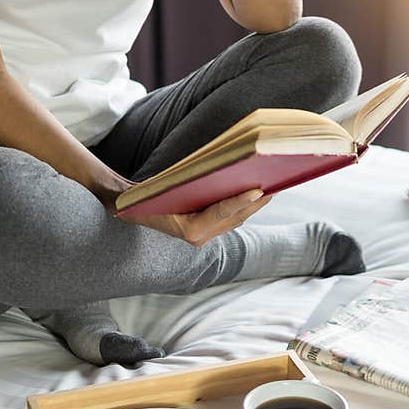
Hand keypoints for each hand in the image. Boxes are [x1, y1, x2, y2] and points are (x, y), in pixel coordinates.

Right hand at [119, 189, 271, 246]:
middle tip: (277, 183)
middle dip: (257, 201)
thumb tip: (223, 170)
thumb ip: (191, 183)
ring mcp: (203, 238)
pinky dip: (242, 207)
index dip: (242, 201)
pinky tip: (255, 193)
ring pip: (236, 219)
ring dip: (254, 204)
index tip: (259, 190)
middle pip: (236, 216)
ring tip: (272, 185)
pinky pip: (230, 219)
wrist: (131, 209)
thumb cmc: (147, 195)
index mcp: (191, 231)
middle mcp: (200, 238)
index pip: (223, 212)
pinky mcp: (204, 233)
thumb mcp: (166, 187)